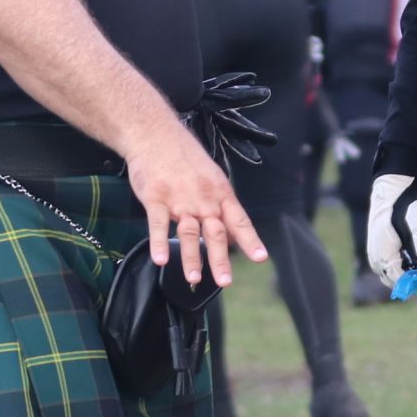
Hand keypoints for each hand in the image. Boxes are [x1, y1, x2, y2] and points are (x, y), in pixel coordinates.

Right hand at [125, 125, 267, 288]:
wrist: (156, 134)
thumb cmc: (184, 157)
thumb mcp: (211, 177)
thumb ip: (220, 205)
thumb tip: (231, 234)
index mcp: (220, 193)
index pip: (239, 220)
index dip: (250, 240)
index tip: (261, 258)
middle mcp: (203, 199)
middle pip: (215, 232)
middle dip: (220, 259)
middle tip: (225, 281)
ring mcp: (179, 200)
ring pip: (188, 232)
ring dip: (191, 257)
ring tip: (194, 278)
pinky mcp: (156, 198)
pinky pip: (159, 225)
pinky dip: (159, 243)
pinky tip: (160, 259)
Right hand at [365, 171, 416, 286]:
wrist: (392, 187)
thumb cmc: (408, 206)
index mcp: (385, 253)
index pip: (400, 281)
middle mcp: (375, 257)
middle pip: (394, 282)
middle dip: (413, 282)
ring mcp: (373, 254)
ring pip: (390, 276)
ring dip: (407, 276)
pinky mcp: (375, 249)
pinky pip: (386, 267)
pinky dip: (400, 268)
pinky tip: (415, 260)